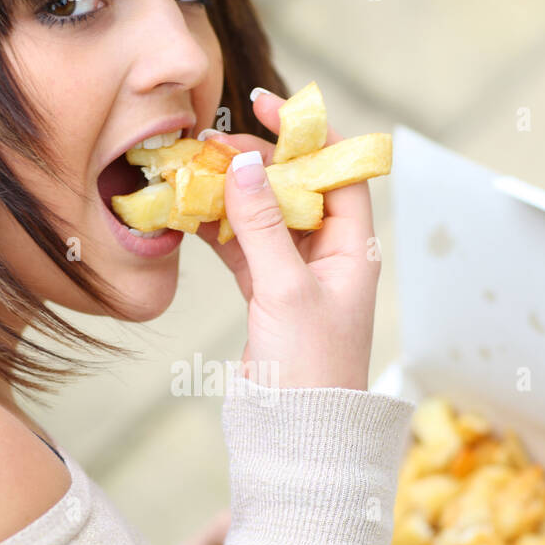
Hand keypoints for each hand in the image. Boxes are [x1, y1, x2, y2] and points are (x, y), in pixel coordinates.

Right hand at [198, 90, 379, 390]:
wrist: (297, 437)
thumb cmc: (309, 369)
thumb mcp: (286, 291)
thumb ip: (263, 227)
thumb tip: (247, 163)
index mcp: (354, 250)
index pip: (338, 171)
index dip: (308, 134)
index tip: (268, 106)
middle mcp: (329, 258)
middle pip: (296, 189)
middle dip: (258, 161)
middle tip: (213, 143)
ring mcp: (296, 277)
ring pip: (263, 217)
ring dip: (232, 194)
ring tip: (194, 169)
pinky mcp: (267, 298)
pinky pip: (242, 249)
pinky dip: (218, 229)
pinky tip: (190, 212)